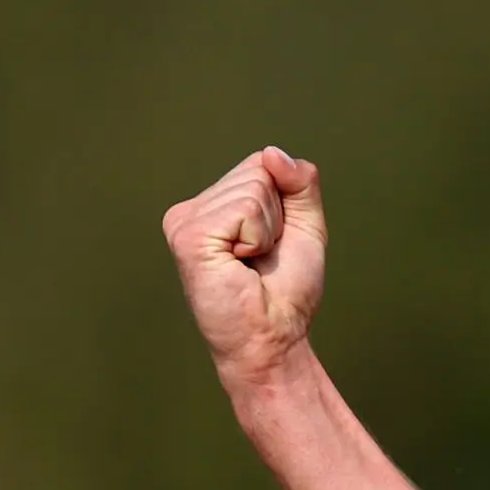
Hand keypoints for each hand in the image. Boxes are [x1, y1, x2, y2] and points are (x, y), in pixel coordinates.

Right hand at [162, 147, 328, 381]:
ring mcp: (185, 221)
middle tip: (261, 256)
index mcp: (213, 205)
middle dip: (278, 215)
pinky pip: (246, 209)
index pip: (262, 162)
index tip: (273, 241)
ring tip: (250, 262)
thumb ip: (299, 182)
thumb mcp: (304, 224)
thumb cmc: (285, 290)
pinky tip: (240, 265)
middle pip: (259, 170)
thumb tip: (272, 153)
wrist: (274, 337)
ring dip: (269, 230)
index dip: (286, 201)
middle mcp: (192, 209)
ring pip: (255, 189)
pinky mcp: (187, 236)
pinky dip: (259, 238)